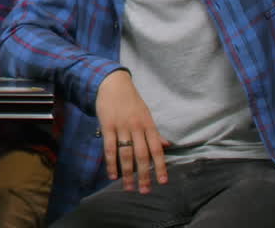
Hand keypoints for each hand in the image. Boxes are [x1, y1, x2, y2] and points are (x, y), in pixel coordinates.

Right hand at [95, 70, 169, 193]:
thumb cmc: (131, 100)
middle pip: (142, 155)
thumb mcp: (146, 114)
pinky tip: (112, 175)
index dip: (161, 166)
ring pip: (126, 154)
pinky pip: (110, 148)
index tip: (163, 181)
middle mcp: (137, 128)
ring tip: (129, 187)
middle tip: (145, 191)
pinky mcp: (107, 126)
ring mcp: (122, 127)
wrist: (113, 83)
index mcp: (148, 125)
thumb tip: (167, 146)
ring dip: (128, 173)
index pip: (157, 149)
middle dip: (144, 175)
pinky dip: (111, 163)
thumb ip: (155, 132)